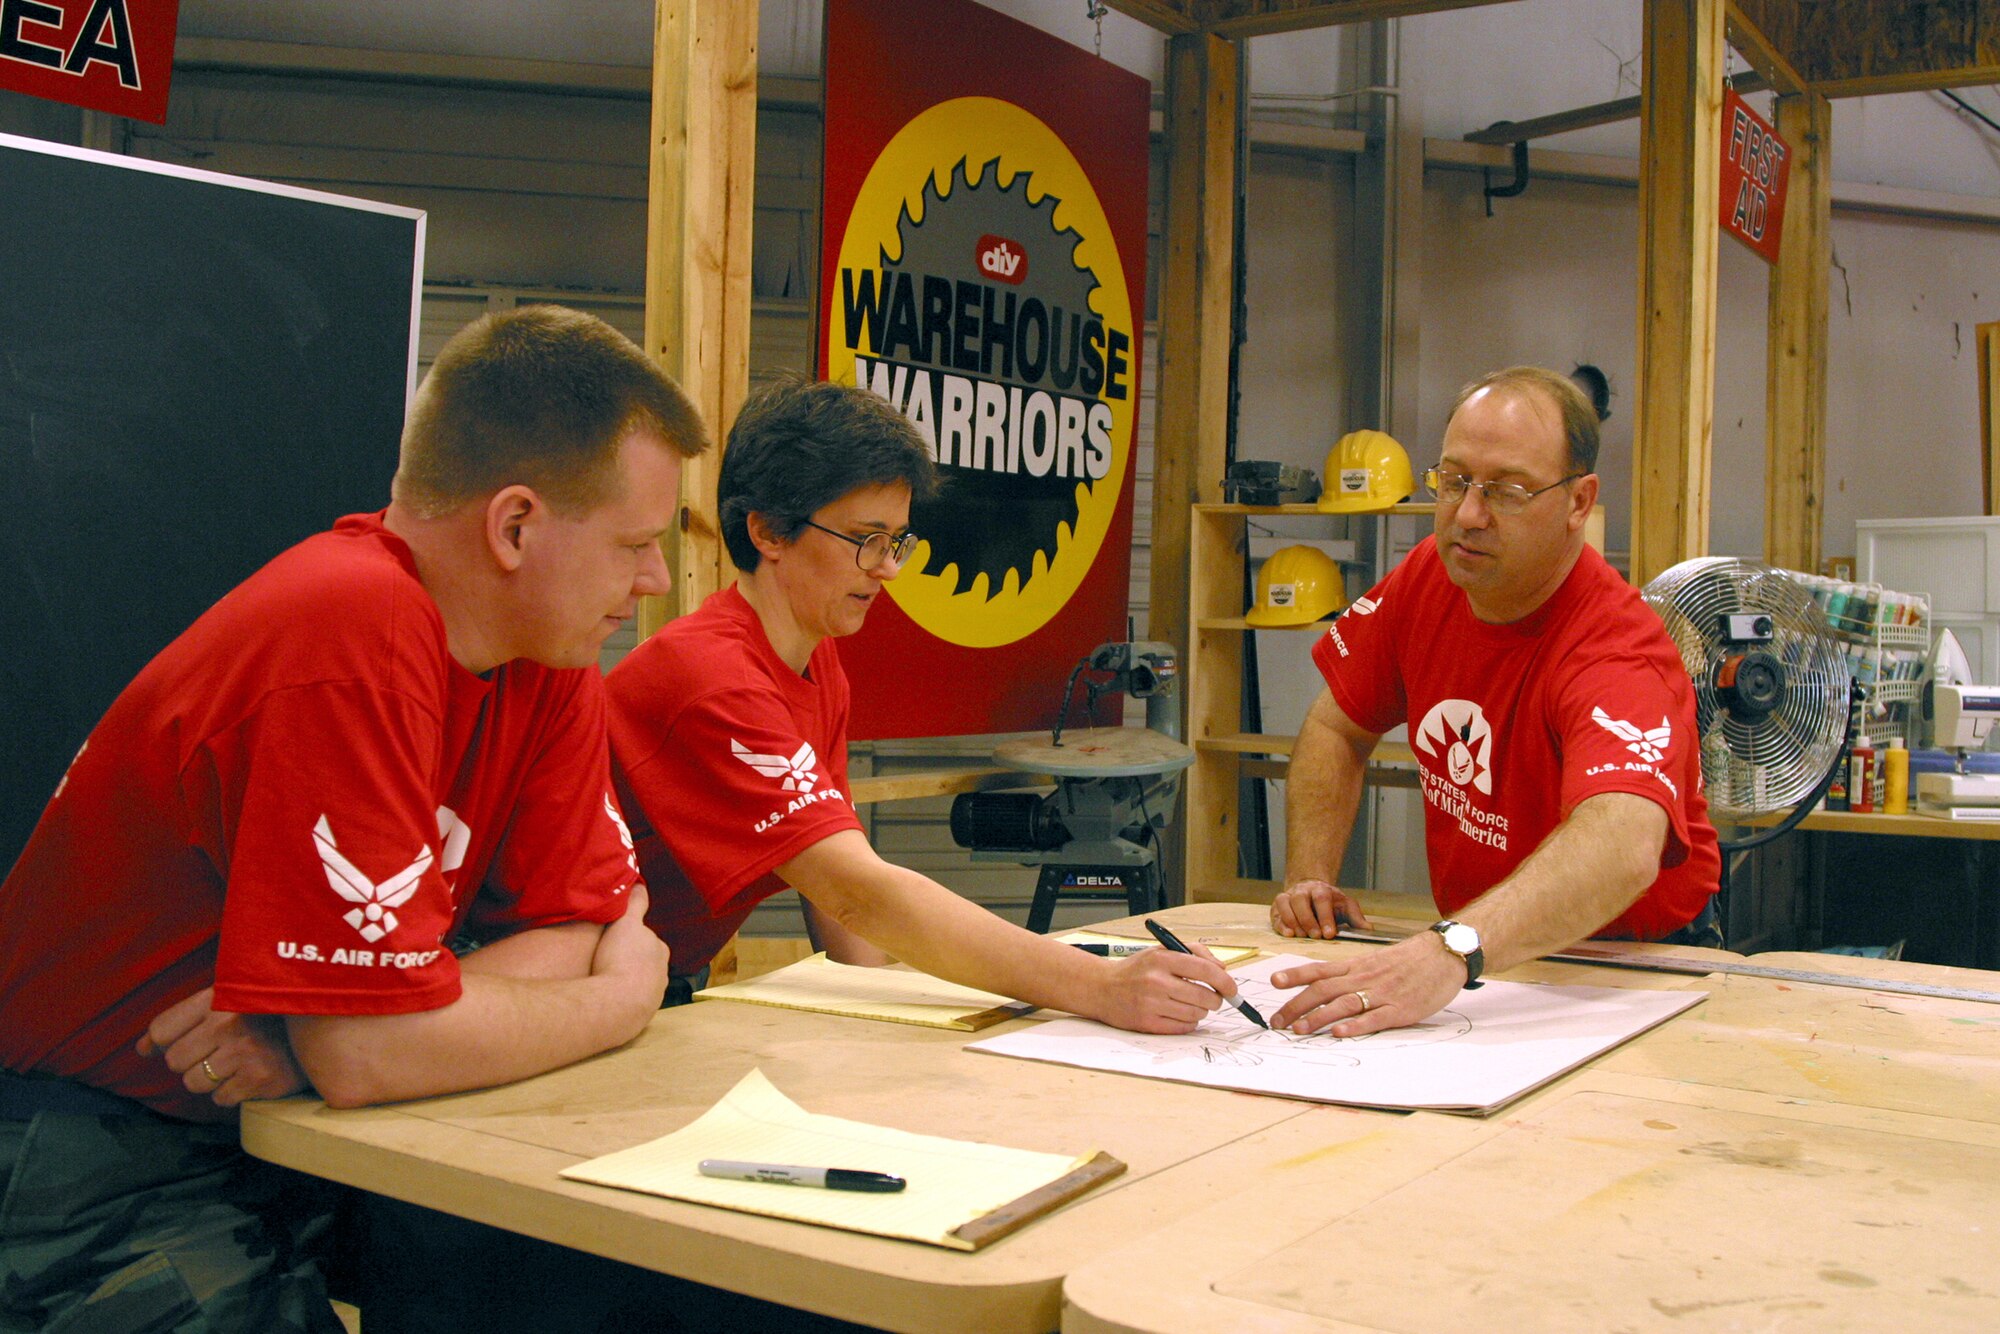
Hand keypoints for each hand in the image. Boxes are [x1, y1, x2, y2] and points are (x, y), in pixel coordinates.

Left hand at [137, 987, 306, 1107]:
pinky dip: (231, 1093)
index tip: (163, 1047)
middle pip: (175, 1061)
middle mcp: (228, 1023)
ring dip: (210, 1080)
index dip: (158, 1043)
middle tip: (216, 1053)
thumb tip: (140, 1049)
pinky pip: (220, 1099)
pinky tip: (249, 1076)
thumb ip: (184, 1021)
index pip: (162, 1029)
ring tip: (234, 1065)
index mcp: (219, 997)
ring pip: (194, 1083)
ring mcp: (244, 1052)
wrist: (326, 1027)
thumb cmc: (270, 1014)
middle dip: (191, 1062)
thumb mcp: (231, 999)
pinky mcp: (259, 1079)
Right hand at [591, 883, 671, 1011]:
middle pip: (644, 964)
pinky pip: (629, 1005)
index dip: (630, 939)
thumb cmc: (619, 959)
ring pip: (638, 986)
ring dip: (625, 983)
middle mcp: (662, 976)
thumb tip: (640, 884)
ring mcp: (652, 1000)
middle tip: (606, 961)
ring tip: (603, 982)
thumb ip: (635, 903)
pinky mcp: (639, 1019)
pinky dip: (620, 1001)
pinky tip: (605, 1000)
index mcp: (660, 951)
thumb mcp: (625, 922)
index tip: (614, 941)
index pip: (647, 941)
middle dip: (630, 962)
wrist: (616, 1005)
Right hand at [1088, 943, 1239, 1034]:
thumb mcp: (1161, 951)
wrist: (1102, 988)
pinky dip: (1188, 1022)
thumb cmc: (1136, 970)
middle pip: (1205, 997)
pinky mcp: (1148, 1023)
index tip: (1232, 989)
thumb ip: (1195, 953)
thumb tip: (1223, 969)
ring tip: (1189, 1004)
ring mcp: (1152, 1004)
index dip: (1225, 982)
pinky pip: (1184, 1027)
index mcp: (1162, 959)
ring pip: (1197, 1014)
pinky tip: (1178, 1014)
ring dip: (1200, 1011)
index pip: (1206, 971)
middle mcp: (1157, 981)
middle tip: (1210, 998)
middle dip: (1215, 999)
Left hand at [1265, 932, 1465, 1036]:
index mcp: (1357, 966)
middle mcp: (1364, 978)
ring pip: (1343, 1004)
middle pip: (1323, 990)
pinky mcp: (1401, 1009)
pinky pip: (1374, 1018)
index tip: (1273, 982)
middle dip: (1296, 1006)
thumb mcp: (1375, 960)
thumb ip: (1352, 973)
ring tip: (1298, 1030)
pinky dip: (1355, 1026)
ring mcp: (1382, 993)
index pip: (1319, 969)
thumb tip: (1326, 985)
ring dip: (1318, 1017)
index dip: (1295, 975)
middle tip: (1276, 1021)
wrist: (1444, 954)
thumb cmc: (1409, 960)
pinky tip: (1339, 1033)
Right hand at [1271, 879, 1370, 938]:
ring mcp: (1288, 896)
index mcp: (1321, 889)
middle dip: (1308, 919)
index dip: (1325, 917)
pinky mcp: (1277, 907)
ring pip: (1285, 904)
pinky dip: (1280, 924)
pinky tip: (1288, 934)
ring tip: (1301, 936)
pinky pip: (1275, 913)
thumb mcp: (1346, 907)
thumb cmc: (1330, 903)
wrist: (1311, 890)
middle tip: (1315, 936)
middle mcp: (1303, 891)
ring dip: (1293, 921)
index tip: (1329, 934)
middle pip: (1301, 900)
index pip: (1322, 900)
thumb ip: (1356, 918)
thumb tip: (1369, 930)